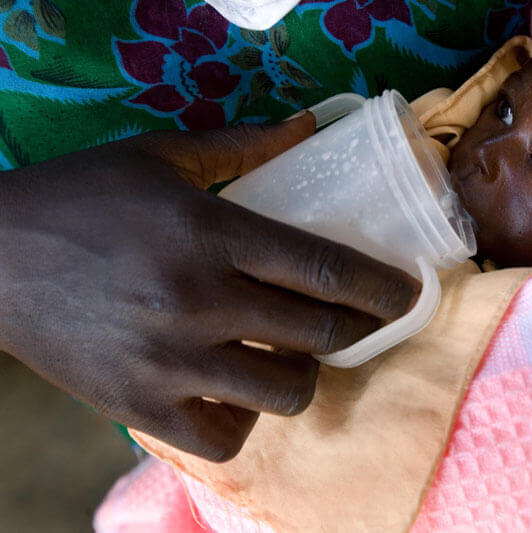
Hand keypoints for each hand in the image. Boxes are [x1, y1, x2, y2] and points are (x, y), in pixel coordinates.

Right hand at [0, 114, 419, 461]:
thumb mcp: (161, 155)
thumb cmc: (83, 200)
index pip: (322, 268)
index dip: (380, 287)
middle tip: (361, 320)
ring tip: (293, 354)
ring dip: (304, 373)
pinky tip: (236, 390)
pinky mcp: (139, 408)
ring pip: (283, 392)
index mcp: (207, 234)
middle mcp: (196, 301)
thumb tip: (309, 126)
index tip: (408, 294)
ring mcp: (168, 363)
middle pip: (319, 334)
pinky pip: (226, 437)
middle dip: (359, 329)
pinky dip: (245, 418)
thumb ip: (244, 144)